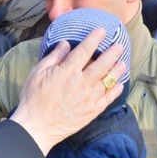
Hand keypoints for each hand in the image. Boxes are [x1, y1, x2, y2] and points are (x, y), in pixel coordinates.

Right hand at [10, 30, 124, 154]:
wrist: (37, 127)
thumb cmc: (34, 98)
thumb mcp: (38, 73)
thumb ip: (54, 57)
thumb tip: (66, 44)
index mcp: (67, 71)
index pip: (84, 50)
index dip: (94, 39)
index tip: (102, 31)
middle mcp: (82, 83)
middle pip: (102, 64)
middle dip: (112, 52)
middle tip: (119, 45)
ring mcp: (89, 98)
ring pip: (109, 80)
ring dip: (117, 70)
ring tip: (122, 63)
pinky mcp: (92, 111)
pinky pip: (108, 98)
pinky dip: (115, 90)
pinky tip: (119, 85)